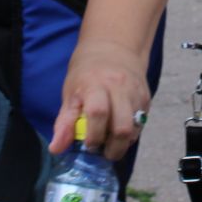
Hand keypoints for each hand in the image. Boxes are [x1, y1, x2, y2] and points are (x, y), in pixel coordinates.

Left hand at [52, 38, 149, 161]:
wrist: (113, 49)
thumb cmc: (86, 74)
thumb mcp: (70, 93)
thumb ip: (64, 123)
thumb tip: (55, 149)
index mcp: (95, 84)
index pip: (98, 113)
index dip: (93, 135)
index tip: (88, 145)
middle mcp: (119, 87)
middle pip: (122, 127)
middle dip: (114, 148)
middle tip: (103, 152)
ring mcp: (135, 93)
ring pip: (135, 128)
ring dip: (124, 142)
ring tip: (111, 142)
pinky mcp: (146, 98)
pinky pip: (141, 123)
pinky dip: (131, 133)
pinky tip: (119, 130)